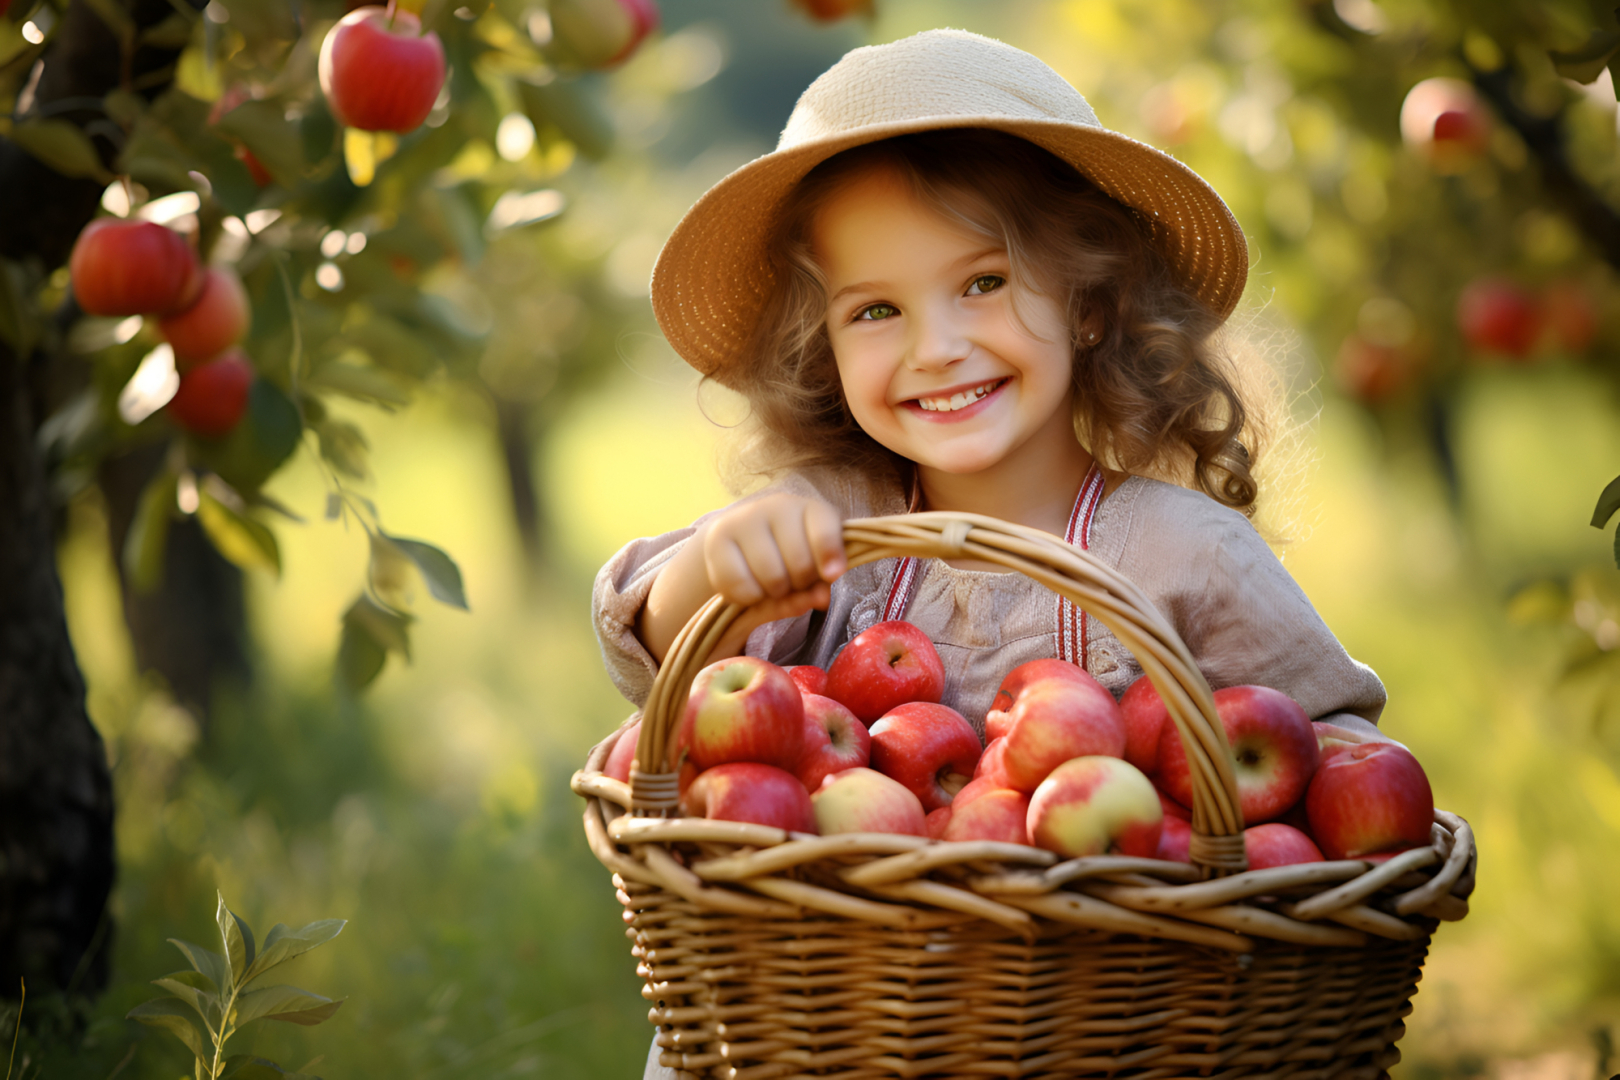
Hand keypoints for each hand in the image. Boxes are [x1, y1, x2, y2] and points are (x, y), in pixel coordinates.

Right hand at [701, 492, 845, 607]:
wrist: (737, 545)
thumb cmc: (786, 557)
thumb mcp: (810, 570)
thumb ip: (818, 586)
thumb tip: (820, 599)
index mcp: (810, 509)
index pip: (824, 530)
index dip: (830, 555)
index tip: (831, 576)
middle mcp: (777, 506)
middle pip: (800, 563)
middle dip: (800, 585)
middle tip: (793, 582)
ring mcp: (745, 518)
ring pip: (771, 577)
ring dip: (773, 593)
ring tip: (770, 585)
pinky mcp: (717, 538)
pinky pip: (740, 585)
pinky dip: (747, 598)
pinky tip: (749, 588)